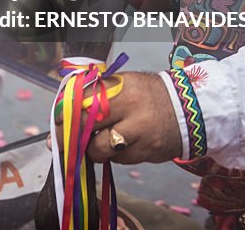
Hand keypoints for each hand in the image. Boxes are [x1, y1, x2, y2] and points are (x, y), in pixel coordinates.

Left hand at [56, 71, 182, 164]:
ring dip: (94, 150)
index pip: (82, 102)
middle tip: (60, 144)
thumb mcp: (122, 84)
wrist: (190, 108)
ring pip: (103, 150)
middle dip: (70, 138)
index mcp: (120, 88)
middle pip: (88, 127)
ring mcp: (142, 134)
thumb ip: (95, 94)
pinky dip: (115, 156)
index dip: (64, 116)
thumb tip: (62, 114)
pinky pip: (121, 160)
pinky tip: (120, 145)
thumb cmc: (147, 94)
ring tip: (95, 143)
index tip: (55, 124)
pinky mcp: (150, 153)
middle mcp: (131, 110)